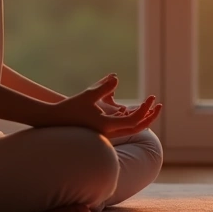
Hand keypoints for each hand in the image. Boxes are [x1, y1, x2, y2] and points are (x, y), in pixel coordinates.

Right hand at [43, 74, 161, 138]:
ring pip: (131, 129)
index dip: (145, 110)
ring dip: (142, 118)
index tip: (151, 98)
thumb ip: (103, 86)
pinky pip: (123, 127)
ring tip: (150, 105)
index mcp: (107, 126)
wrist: (54, 121)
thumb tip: (116, 77)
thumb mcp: (88, 95)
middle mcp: (109, 133)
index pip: (134, 122)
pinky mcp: (103, 131)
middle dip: (149, 117)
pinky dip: (131, 119)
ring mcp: (106, 134)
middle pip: (136, 128)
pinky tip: (132, 109)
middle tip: (158, 105)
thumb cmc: (70, 107)